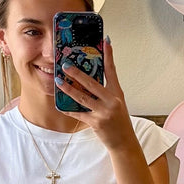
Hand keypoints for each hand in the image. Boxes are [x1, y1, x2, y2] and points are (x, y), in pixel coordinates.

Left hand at [56, 37, 135, 153]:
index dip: (108, 55)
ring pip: (82, 97)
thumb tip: (91, 78)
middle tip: (66, 65)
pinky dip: (68, 109)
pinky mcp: (96, 123)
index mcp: (117, 93)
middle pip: (92, 83)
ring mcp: (104, 112)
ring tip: (58, 81)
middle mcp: (112, 101)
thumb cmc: (119, 121)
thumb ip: (106, 91)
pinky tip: (60, 105)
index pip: (112, 71)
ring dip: (68, 89)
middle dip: (77, 73)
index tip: (105, 41)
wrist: (124, 142)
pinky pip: (78, 114)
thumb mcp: (117, 103)